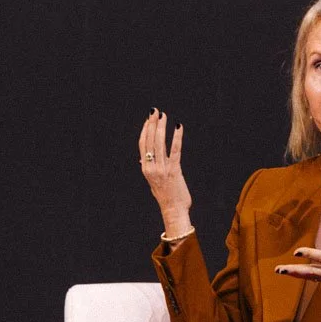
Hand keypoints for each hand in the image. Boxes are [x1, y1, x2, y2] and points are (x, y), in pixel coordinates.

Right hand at [137, 109, 192, 232]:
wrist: (173, 210)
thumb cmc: (165, 195)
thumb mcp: (153, 181)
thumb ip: (148, 168)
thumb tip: (142, 158)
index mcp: (145, 169)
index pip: (143, 145)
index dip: (145, 130)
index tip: (149, 118)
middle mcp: (151, 167)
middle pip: (150, 141)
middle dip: (152, 124)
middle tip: (155, 111)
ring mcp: (162, 169)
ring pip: (159, 143)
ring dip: (161, 127)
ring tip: (164, 116)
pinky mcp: (174, 170)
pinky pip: (175, 150)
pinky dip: (176, 137)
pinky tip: (178, 127)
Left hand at [276, 228, 320, 321]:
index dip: (311, 254)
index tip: (298, 252)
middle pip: (312, 271)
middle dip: (295, 270)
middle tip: (279, 270)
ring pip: (310, 275)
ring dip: (294, 273)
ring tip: (279, 270)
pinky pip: (313, 277)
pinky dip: (301, 275)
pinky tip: (290, 272)